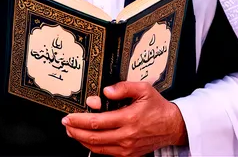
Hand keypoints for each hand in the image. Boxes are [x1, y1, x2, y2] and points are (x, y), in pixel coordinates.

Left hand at [61, 81, 186, 155]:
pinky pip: (106, 153)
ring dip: (82, 140)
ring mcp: (127, 148)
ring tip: (72, 132)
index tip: (69, 116)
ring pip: (98, 148)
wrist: (171, 126)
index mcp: (129, 118)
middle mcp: (126, 136)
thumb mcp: (143, 89)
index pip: (97, 122)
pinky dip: (94, 146)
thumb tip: (106, 91)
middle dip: (76, 131)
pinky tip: (88, 139)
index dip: (80, 120)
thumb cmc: (157, 106)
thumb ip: (123, 87)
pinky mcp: (128, 154)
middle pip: (94, 137)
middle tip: (66, 124)